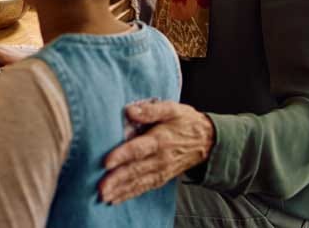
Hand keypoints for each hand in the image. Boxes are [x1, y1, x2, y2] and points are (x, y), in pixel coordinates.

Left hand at [99, 101, 213, 204]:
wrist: (207, 141)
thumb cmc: (185, 122)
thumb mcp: (171, 109)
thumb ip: (150, 110)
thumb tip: (129, 110)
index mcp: (161, 139)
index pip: (139, 149)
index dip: (122, 156)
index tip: (106, 163)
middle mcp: (160, 158)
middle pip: (136, 170)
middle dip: (117, 180)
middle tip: (101, 188)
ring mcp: (161, 170)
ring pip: (139, 182)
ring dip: (121, 190)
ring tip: (105, 196)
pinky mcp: (162, 177)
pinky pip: (145, 187)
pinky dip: (130, 194)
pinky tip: (116, 198)